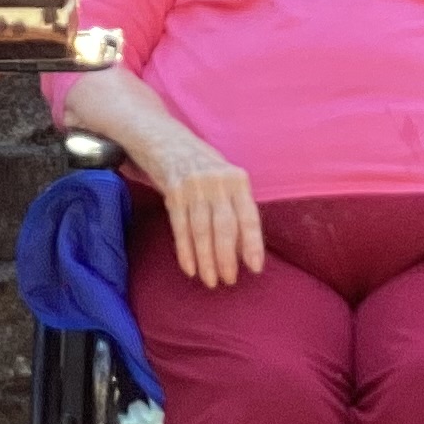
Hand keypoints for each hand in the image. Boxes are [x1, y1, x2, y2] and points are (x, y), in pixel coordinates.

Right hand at [144, 132, 259, 288]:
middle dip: (227, 258)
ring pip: (201, 231)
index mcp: (238, 180)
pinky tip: (190, 269)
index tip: (255, 268)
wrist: (168, 143)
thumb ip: (237, 209)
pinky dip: (185, 251)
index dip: (252, 244)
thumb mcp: (227, 181)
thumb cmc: (205, 169)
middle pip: (224, 227)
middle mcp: (217, 182)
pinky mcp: (173, 192)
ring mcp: (194, 187)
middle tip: (229, 280)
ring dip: (206, 260)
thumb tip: (246, 249)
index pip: (249, 217)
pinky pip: (180, 227)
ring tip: (210, 280)